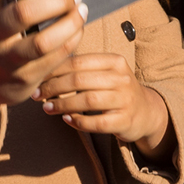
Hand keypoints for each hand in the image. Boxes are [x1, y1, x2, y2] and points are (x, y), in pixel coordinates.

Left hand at [34, 53, 173, 161]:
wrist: (146, 111)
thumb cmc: (116, 89)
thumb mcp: (106, 73)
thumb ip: (82, 69)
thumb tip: (45, 69)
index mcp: (114, 61)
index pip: (78, 62)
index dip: (54, 70)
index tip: (37, 77)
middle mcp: (122, 78)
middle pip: (80, 80)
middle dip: (53, 87)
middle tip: (37, 94)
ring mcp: (125, 100)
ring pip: (87, 100)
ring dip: (63, 105)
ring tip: (47, 108)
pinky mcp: (125, 120)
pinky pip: (97, 122)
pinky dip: (78, 122)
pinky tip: (66, 120)